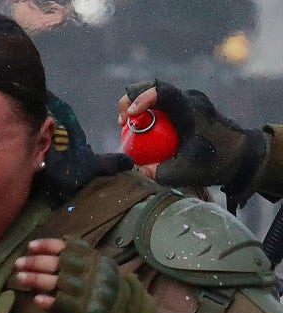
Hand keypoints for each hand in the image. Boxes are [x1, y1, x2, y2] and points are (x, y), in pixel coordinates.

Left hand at [15, 237, 154, 312]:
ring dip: (37, 279)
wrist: (123, 305)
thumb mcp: (95, 261)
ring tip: (20, 277)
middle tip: (18, 263)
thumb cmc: (101, 279)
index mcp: (92, 258)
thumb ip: (77, 252)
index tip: (30, 246)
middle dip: (36, 262)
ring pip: (59, 282)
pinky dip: (50, 301)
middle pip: (60, 263)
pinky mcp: (86, 310)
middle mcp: (91, 272)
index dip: (47, 245)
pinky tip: (37, 299)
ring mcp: (89, 291)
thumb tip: (45, 246)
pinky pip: (64, 304)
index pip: (68, 247)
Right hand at [118, 81, 266, 209]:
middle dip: (131, 99)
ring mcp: (188, 101)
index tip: (129, 117)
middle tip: (122, 121)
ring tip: (127, 126)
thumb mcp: (189, 172)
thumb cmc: (218, 162)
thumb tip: (139, 169)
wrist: (244, 156)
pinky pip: (162, 106)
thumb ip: (162, 172)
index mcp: (191, 108)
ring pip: (156, 95)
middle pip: (153, 87)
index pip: (162, 91)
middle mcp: (189, 99)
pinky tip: (142, 132)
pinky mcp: (187, 109)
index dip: (140, 99)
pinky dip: (148, 114)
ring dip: (138, 106)